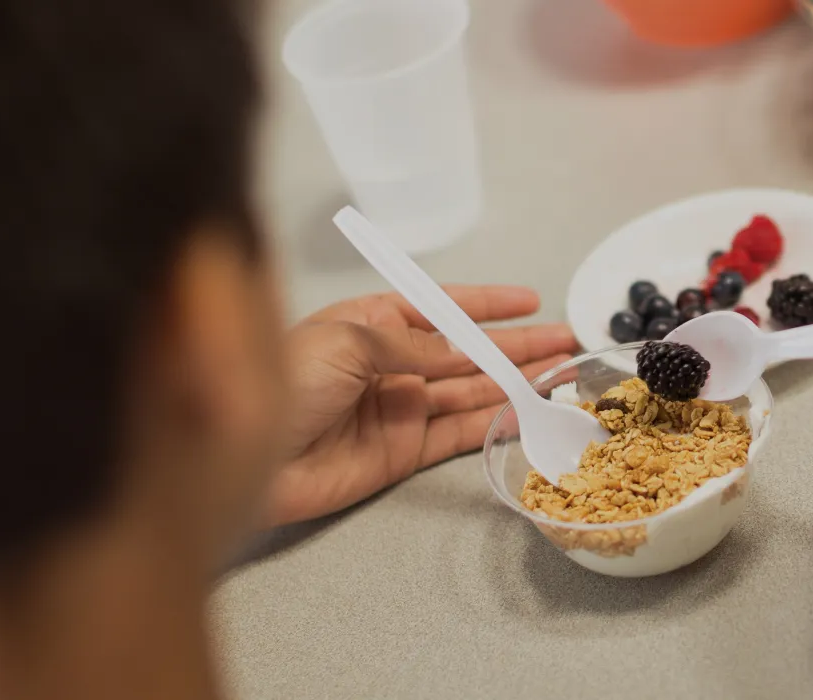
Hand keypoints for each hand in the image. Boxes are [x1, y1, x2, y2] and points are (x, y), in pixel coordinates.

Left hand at [266, 290, 577, 525]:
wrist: (246, 456)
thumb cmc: (283, 381)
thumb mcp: (348, 341)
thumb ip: (414, 345)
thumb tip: (465, 348)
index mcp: (370, 322)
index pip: (440, 307)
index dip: (486, 305)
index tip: (530, 301)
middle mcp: (390, 363)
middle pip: (466, 351)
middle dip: (516, 345)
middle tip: (566, 342)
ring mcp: (399, 408)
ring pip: (471, 391)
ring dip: (515, 381)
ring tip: (561, 372)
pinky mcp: (402, 452)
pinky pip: (459, 432)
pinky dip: (495, 422)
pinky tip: (527, 410)